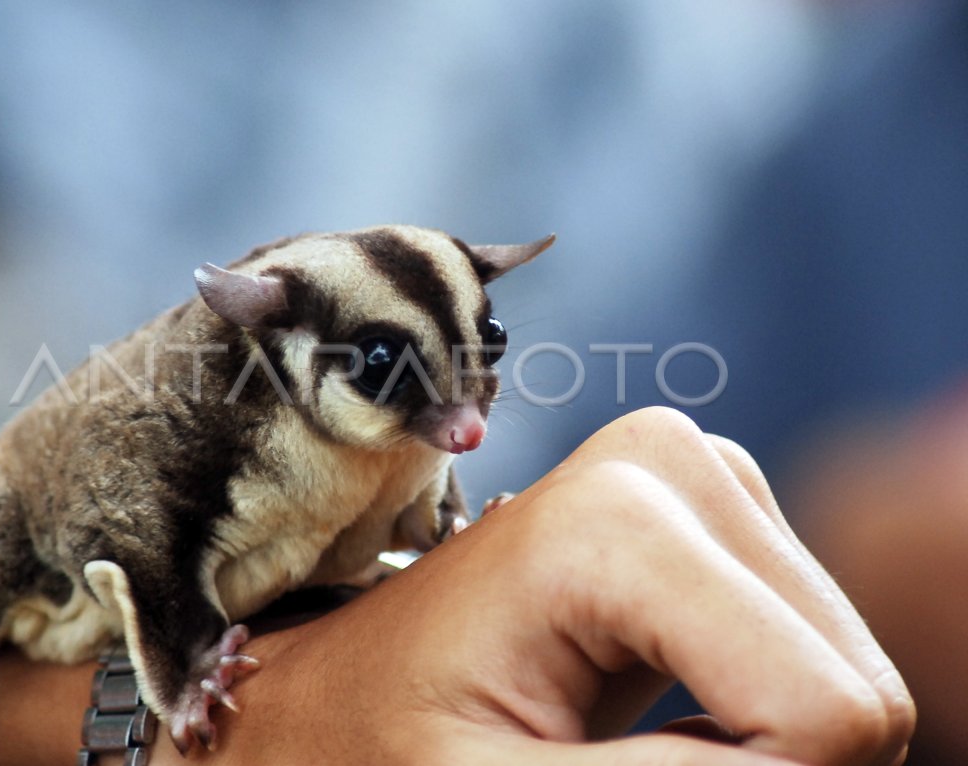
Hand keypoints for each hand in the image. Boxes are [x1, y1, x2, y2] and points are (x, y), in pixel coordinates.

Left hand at [202, 407, 913, 764]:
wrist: (349, 687)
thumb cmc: (390, 740)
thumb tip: (828, 759)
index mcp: (617, 518)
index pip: (826, 714)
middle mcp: (675, 461)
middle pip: (848, 688)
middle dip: (760, 756)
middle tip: (628, 758)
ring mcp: (703, 475)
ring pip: (844, 673)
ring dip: (759, 734)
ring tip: (635, 732)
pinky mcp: (717, 509)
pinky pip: (815, 651)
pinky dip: (758, 705)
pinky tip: (664, 694)